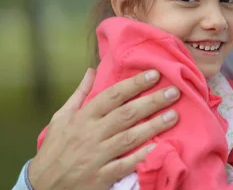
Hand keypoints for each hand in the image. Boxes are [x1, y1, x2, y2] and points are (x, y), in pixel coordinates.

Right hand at [29, 68, 179, 189]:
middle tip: (174, 92)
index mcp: (83, 117)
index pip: (113, 96)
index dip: (134, 84)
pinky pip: (125, 165)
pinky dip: (141, 156)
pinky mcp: (102, 176)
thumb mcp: (61, 117)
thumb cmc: (55, 148)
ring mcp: (97, 155)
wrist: (42, 185)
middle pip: (126, 114)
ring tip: (174, 115)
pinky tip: (158, 147)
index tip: (154, 74)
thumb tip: (91, 71)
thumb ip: (80, 94)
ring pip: (129, 137)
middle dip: (152, 102)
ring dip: (154, 126)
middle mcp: (92, 134)